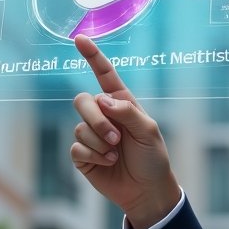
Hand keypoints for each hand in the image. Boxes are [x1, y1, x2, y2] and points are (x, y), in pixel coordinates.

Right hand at [70, 35, 180, 228]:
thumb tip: (101, 99)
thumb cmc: (153, 158)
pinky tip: (108, 163)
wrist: (147, 190)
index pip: (104, 74)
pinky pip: (76, 148)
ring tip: (116, 153)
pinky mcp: (83, 155)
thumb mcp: (148, 131)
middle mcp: (104, 115)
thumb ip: (127, 112)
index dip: (92, 56)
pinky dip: (93, 156)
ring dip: (99, 142)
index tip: (80, 38)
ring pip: (80, 127)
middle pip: (83, 100)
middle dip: (96, 119)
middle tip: (115, 137)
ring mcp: (91, 135)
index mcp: (121, 103)